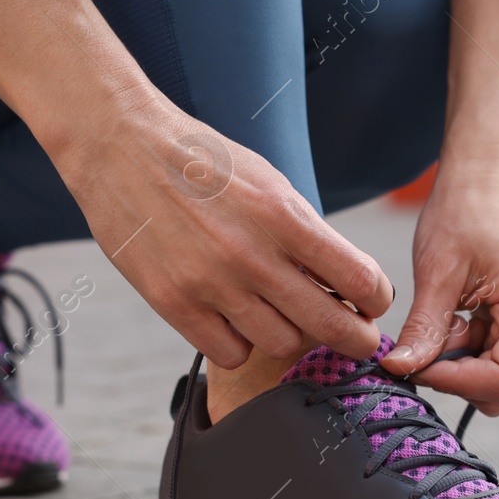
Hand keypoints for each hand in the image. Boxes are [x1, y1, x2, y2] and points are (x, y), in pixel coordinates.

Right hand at [59, 101, 391, 367]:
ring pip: (282, 345)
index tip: (372, 302)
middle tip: (358, 338)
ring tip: (284, 317)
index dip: (376, 299)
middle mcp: (252, 256)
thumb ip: (306, 233)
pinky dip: (241, 343)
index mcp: (284, 216)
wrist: (121, 145)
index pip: (361, 280)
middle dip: (356, 338)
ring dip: (292, 337)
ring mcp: (211, 284)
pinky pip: (230, 353)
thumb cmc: (203, 163)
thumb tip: (349, 283)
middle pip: (330, 326)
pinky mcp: (173, 304)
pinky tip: (237, 320)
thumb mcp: (269, 182)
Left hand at [380, 162, 498, 414]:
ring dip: (460, 361)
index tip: (418, 363)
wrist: (485, 176)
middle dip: (458, 375)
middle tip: (425, 339)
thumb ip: (424, 328)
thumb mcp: (437, 271)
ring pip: (495, 376)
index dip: (458, 383)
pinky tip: (451, 313)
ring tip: (441, 316)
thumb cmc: (465, 210)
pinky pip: (494, 354)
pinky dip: (466, 347)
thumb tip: (399, 369)